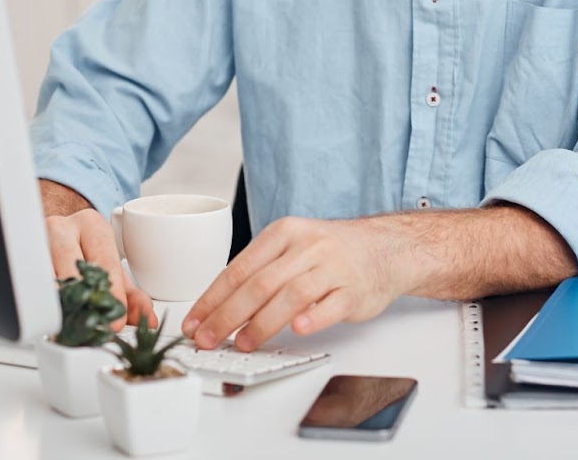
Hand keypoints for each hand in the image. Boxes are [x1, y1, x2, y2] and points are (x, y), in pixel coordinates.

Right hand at [41, 180, 155, 329]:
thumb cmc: (83, 247)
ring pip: (46, 278)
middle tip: (92, 325)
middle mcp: (61, 228)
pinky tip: (50, 318)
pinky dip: (41, 304)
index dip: (111, 295)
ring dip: (59, 306)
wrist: (53, 229)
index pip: (104, 262)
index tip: (116, 320)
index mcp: (91, 225)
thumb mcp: (110, 266)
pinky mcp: (19, 257)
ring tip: (71, 326)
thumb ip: (132, 294)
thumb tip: (147, 320)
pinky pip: (29, 285)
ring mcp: (36, 241)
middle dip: (84, 302)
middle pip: (72, 269)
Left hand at [180, 216, 413, 351]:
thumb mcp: (292, 246)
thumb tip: (217, 306)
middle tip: (208, 340)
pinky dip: (313, 317)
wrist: (384, 247)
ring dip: (263, 323)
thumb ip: (260, 270)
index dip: (213, 298)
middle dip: (227, 315)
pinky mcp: (354, 289)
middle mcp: (306, 247)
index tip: (194, 322)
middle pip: (260, 284)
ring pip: (291, 295)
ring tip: (242, 343)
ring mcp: (332, 267)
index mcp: (283, 233)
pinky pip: (331, 305)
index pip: (239, 268)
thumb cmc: (329, 252)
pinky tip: (297, 329)